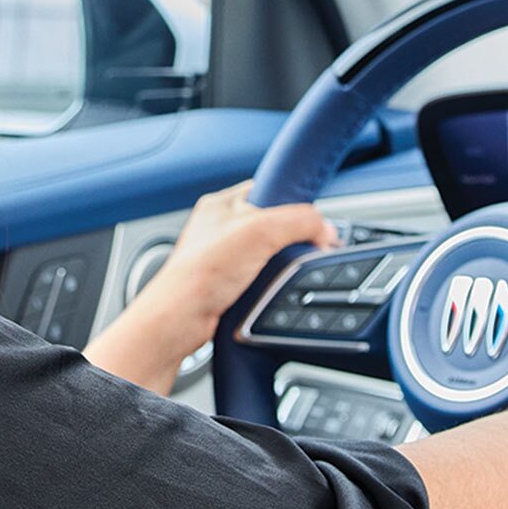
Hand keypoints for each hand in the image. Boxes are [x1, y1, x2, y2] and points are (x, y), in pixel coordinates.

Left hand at [140, 180, 340, 351]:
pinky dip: (269, 284)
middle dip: (288, 239)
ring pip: (268, 254)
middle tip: (298, 250)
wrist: (182, 319)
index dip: (292, 203)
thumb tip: (325, 228)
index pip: (268, 189)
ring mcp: (222, 257)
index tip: (311, 221)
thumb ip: (299, 221)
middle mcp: (220, 227)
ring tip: (276, 273)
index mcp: (222, 203)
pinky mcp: (227, 283)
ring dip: (279, 265)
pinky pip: (260, 277)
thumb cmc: (200, 272)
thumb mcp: (260, 231)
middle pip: (272, 224)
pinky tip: (267, 289)